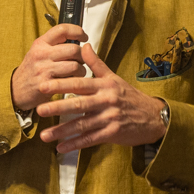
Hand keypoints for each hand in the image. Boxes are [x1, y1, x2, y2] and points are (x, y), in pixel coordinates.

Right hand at [11, 24, 88, 111]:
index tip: (83, 37)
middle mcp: (41, 54)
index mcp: (40, 43)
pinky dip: (74, 81)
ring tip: (77, 72)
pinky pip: (70, 80)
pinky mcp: (47, 83)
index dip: (77, 31)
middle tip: (81, 60)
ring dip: (81, 70)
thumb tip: (76, 39)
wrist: (15, 89)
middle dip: (83, 56)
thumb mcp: (38, 52)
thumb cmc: (31, 71)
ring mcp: (44, 69)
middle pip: (74, 49)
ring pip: (75, 65)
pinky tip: (70, 81)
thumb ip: (54, 45)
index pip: (62, 30)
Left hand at [34, 44, 167, 152]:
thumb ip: (96, 64)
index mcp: (104, 85)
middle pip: (78, 104)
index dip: (61, 84)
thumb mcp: (114, 78)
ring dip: (62, 131)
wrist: (154, 117)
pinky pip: (90, 139)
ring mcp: (110, 118)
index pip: (79, 84)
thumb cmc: (129, 96)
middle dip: (57, 107)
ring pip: (82, 124)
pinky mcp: (112, 133)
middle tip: (39, 110)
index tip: (43, 86)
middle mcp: (106, 100)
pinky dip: (75, 144)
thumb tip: (83, 45)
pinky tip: (60, 148)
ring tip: (44, 135)